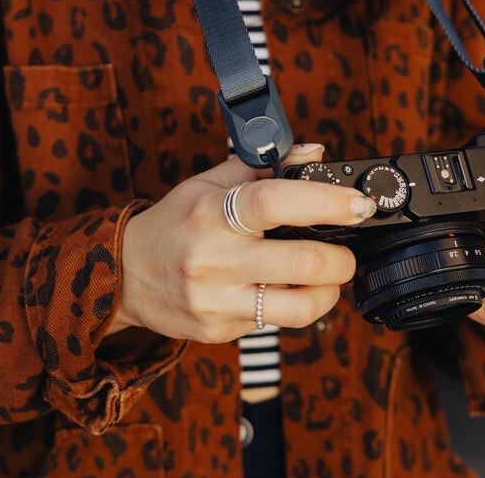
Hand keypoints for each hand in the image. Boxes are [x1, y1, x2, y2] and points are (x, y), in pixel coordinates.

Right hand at [111, 144, 376, 343]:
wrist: (125, 274)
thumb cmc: (177, 223)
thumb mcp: (209, 183)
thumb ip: (264, 167)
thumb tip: (315, 153)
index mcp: (213, 212)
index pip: (276, 202)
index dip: (327, 203)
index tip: (360, 205)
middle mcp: (214, 258)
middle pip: (303, 263)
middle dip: (342, 259)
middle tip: (346, 252)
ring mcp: (216, 300)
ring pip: (299, 307)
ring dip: (329, 292)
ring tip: (326, 279)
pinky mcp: (219, 330)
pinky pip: (275, 324)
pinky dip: (293, 306)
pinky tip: (283, 292)